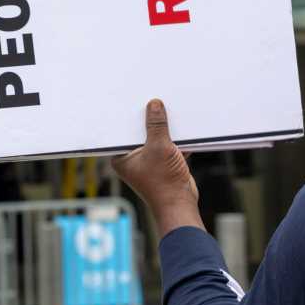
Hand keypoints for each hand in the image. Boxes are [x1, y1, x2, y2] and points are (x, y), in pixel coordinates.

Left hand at [114, 100, 203, 236]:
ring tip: (170, 112)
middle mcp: (132, 159)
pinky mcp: (163, 164)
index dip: (129, 115)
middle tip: (154, 101)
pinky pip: (168, 145)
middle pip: (140, 132)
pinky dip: (175, 139)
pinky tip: (183, 129)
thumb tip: (154, 104)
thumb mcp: (159, 147)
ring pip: (156, 138)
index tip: (134, 99)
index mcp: (121, 157)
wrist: (180, 204)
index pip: (122, 130)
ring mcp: (149, 162)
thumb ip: (157, 125)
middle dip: (150, 120)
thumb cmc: (163, 183)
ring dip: (165, 129)